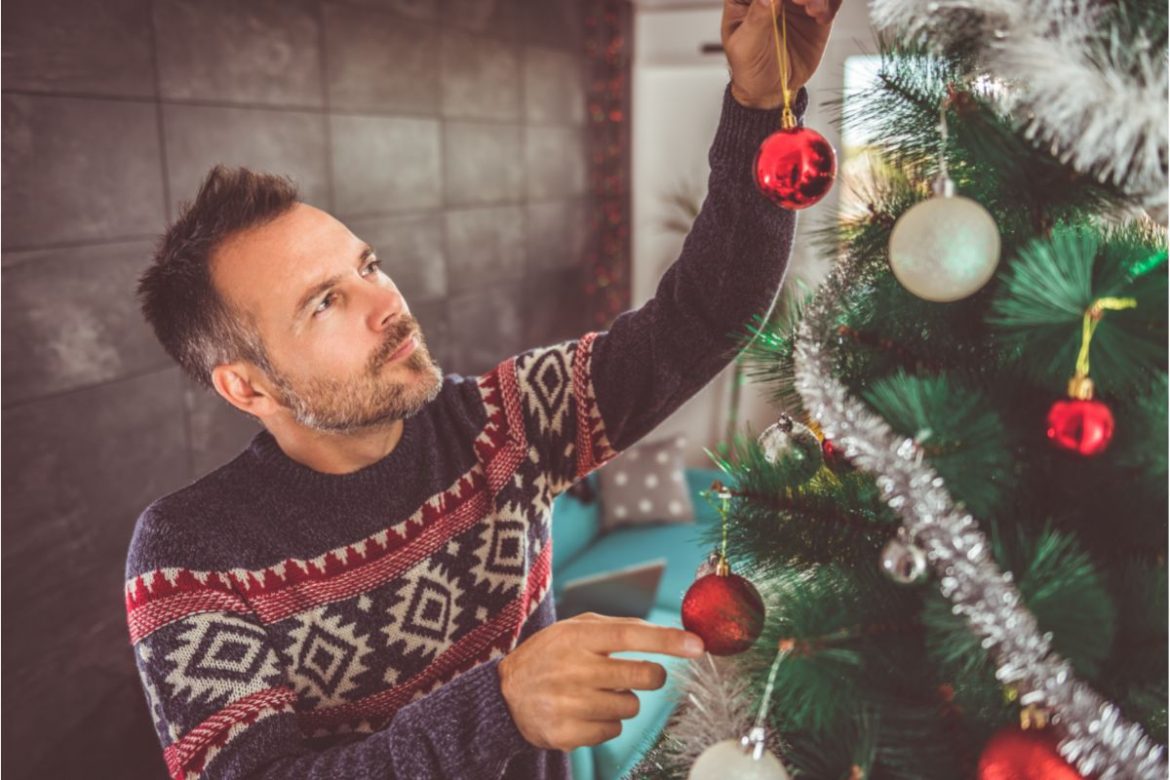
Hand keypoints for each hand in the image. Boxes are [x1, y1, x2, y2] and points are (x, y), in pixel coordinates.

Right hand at [498, 613, 704, 750]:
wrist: (505, 693)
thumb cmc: (551, 655)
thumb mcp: (575, 629)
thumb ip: (618, 628)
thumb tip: (666, 633)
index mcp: (578, 637)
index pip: (630, 635)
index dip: (667, 640)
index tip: (697, 645)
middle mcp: (573, 669)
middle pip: (641, 676)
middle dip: (652, 676)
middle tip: (642, 674)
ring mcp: (569, 704)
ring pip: (631, 706)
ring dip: (624, 700)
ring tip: (598, 692)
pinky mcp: (566, 733)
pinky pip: (613, 730)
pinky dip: (607, 721)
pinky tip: (585, 711)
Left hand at [722, 0, 842, 108]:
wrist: (770, 89)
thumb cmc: (749, 67)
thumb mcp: (745, 46)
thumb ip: (757, 19)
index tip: (779, 0)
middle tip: (802, 1)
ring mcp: (796, 1)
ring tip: (814, 11)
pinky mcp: (817, 11)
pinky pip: (831, 0)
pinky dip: (830, 4)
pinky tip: (822, 19)